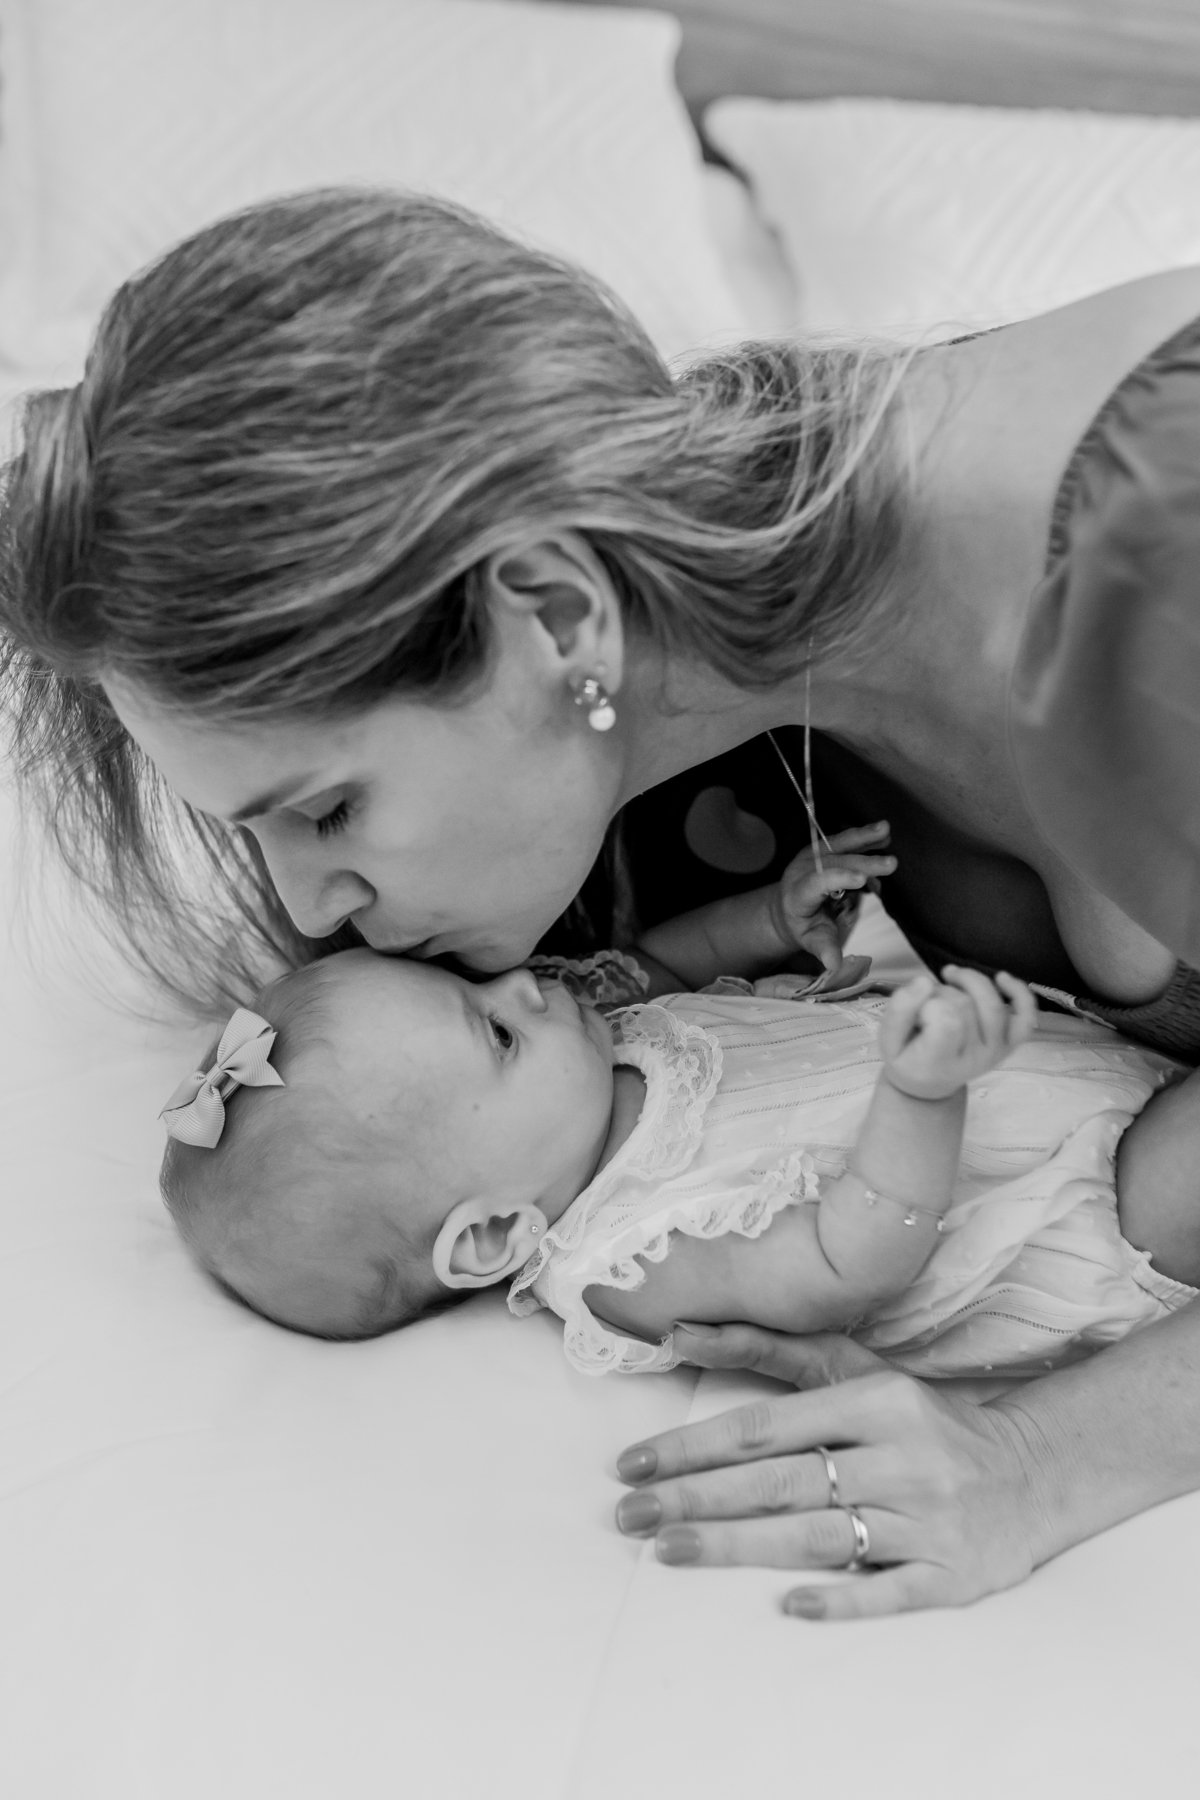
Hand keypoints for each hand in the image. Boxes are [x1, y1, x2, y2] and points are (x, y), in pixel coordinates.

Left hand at [614, 1325, 1051, 1618]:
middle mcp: (901, 1458)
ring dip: (736, 1547)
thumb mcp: (863, 1372)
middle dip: (695, 1500)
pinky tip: (785, 1604)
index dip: (693, 1447)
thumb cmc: (922, 1422)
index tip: (632, 1466)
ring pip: (817, 1536)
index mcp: (878, 1402)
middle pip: (779, 1483)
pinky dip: (838, 1598)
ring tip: (668, 1552)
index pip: (765, 1428)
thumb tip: (685, 1330)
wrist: (1034, 1475)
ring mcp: (928, 1520)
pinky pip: (886, 1590)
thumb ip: (778, 1350)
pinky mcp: (951, 1576)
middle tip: (629, 1515)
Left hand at [772, 823, 895, 973]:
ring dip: (863, 837)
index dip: (838, 879)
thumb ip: (823, 948)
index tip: (862, 878)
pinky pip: (843, 840)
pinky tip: (884, 832)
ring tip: (885, 830)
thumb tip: (834, 965)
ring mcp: (811, 856)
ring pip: (837, 843)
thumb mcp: (810, 940)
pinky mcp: (822, 848)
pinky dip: (863, 836)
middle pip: (834, 863)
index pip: (816, 883)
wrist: (790, 906)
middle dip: (864, 862)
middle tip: (891, 864)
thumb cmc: (803, 926)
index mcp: (798, 894)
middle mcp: (802, 869)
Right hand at [880, 966, 1036, 1099]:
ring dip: (971, 981)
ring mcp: (995, 1052)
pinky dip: (1019, 994)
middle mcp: (974, 1059)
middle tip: (926, 1003)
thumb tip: (923, 981)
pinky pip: (1025, 1018)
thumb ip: (899, 1010)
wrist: (929, 1085)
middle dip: (942, 992)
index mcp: (939, 1062)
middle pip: (965, 1006)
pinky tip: (1001, 978)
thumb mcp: (887, 1041)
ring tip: (950, 977)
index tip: (918, 1011)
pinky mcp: (1009, 1044)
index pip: (948, 1021)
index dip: (931, 1004)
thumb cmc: (907, 1059)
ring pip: (993, 1005)